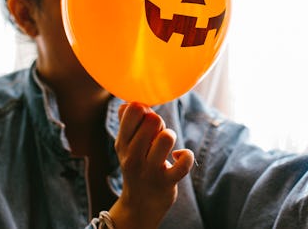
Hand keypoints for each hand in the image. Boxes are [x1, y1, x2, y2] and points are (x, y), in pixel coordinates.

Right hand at [108, 102, 193, 228]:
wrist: (140, 205)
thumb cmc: (137, 166)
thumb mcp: (126, 146)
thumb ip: (127, 122)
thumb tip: (128, 103)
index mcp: (122, 143)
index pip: (133, 110)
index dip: (145, 109)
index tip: (145, 121)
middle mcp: (132, 155)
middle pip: (153, 120)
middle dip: (160, 123)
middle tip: (157, 136)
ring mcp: (150, 170)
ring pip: (167, 137)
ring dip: (171, 136)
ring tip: (167, 145)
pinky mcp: (167, 181)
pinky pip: (184, 161)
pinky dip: (186, 155)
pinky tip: (179, 157)